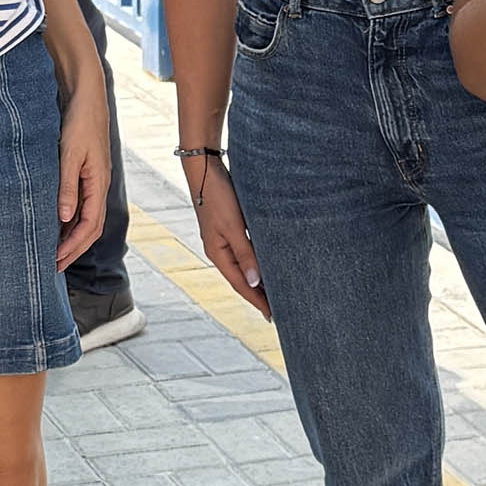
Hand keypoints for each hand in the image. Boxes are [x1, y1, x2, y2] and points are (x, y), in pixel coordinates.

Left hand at [55, 64, 108, 270]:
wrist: (85, 94)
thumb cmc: (78, 121)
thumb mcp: (69, 154)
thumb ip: (66, 186)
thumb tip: (65, 218)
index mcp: (98, 183)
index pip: (89, 226)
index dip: (72, 247)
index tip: (54, 262)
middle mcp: (97, 185)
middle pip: (89, 228)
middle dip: (72, 249)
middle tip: (52, 267)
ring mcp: (92, 180)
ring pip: (84, 218)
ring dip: (70, 237)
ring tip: (52, 252)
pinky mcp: (83, 172)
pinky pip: (78, 204)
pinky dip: (67, 219)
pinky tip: (53, 224)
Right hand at [187, 151, 269, 318]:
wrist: (206, 168)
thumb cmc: (218, 196)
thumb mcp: (233, 227)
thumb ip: (245, 254)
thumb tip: (255, 282)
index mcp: (217, 254)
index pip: (240, 284)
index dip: (256, 300)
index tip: (272, 316)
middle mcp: (220, 249)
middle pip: (242, 279)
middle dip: (259, 294)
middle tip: (279, 309)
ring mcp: (224, 239)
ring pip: (245, 265)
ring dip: (259, 278)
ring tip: (277, 292)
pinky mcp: (230, 227)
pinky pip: (247, 251)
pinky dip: (258, 261)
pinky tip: (268, 263)